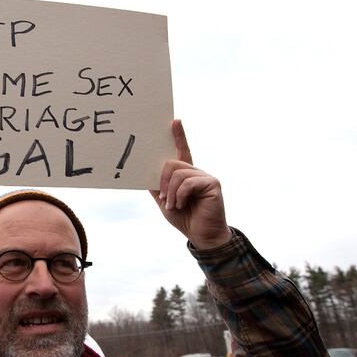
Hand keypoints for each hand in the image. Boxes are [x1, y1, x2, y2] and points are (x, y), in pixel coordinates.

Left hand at [149, 120, 231, 248]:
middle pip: (172, 163)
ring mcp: (205, 176)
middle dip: (162, 181)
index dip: (179, 136)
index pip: (182, 151)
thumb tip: (144, 173)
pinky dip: (180, 195)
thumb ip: (157, 186)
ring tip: (173, 206)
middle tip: (163, 198)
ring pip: (177, 173)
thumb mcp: (165, 201)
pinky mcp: (212, 183)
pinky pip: (188, 182)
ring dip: (171, 193)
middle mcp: (196, 172)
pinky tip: (182, 205)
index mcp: (185, 175)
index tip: (174, 121)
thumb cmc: (185, 218)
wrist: (201, 235)